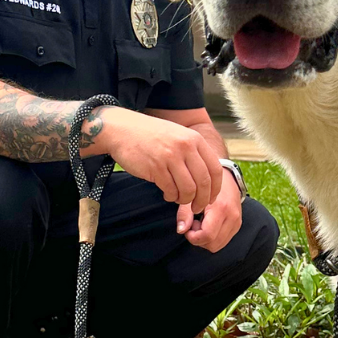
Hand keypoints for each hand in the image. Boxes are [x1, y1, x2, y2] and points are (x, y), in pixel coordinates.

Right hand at [96, 107, 223, 222]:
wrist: (121, 130)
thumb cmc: (151, 136)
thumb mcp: (177, 135)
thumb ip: (193, 152)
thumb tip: (207, 180)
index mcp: (194, 139)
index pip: (215, 169)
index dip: (215, 188)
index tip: (211, 198)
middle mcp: (185, 147)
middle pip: (204, 182)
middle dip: (202, 200)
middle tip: (197, 208)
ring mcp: (170, 157)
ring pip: (188, 189)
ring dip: (185, 200)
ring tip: (178, 199)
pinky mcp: (156, 168)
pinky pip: (170, 190)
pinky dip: (171, 196)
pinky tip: (166, 193)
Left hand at [177, 166, 243, 251]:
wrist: (226, 175)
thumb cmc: (206, 184)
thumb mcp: (192, 195)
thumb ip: (185, 213)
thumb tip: (181, 230)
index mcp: (221, 208)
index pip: (207, 236)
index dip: (193, 237)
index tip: (188, 228)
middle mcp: (232, 216)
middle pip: (213, 244)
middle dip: (199, 239)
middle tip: (194, 224)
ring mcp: (237, 221)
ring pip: (218, 245)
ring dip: (206, 239)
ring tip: (201, 223)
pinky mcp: (238, 224)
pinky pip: (224, 240)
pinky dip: (213, 237)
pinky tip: (209, 224)